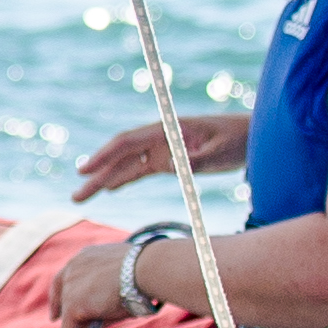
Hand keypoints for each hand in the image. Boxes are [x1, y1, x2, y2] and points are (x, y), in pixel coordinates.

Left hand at [48, 234, 161, 327]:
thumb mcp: (121, 281)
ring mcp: (70, 287)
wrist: (144, 269)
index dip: (58, 299)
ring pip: (70, 320)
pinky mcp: (73, 305)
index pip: (64, 279)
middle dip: (70, 322)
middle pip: (64, 300)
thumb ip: (106, 296)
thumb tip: (103, 320)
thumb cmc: (144, 273)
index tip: (56, 315)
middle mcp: (72, 269)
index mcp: (84, 258)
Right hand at [71, 112, 247, 201]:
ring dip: (105, 180)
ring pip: (127, 165)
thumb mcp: (221, 149)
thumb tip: (173, 164)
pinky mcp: (170, 160)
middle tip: (76, 196)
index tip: (84, 170)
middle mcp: (160, 138)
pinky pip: (141, 170)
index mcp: (167, 130)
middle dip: (97, 174)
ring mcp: (163, 149)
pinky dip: (124, 179)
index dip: (104, 155)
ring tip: (82, 197)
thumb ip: (197, 156)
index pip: (128, 142)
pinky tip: (109, 189)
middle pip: (121, 156)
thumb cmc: (238, 138)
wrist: (251, 136)